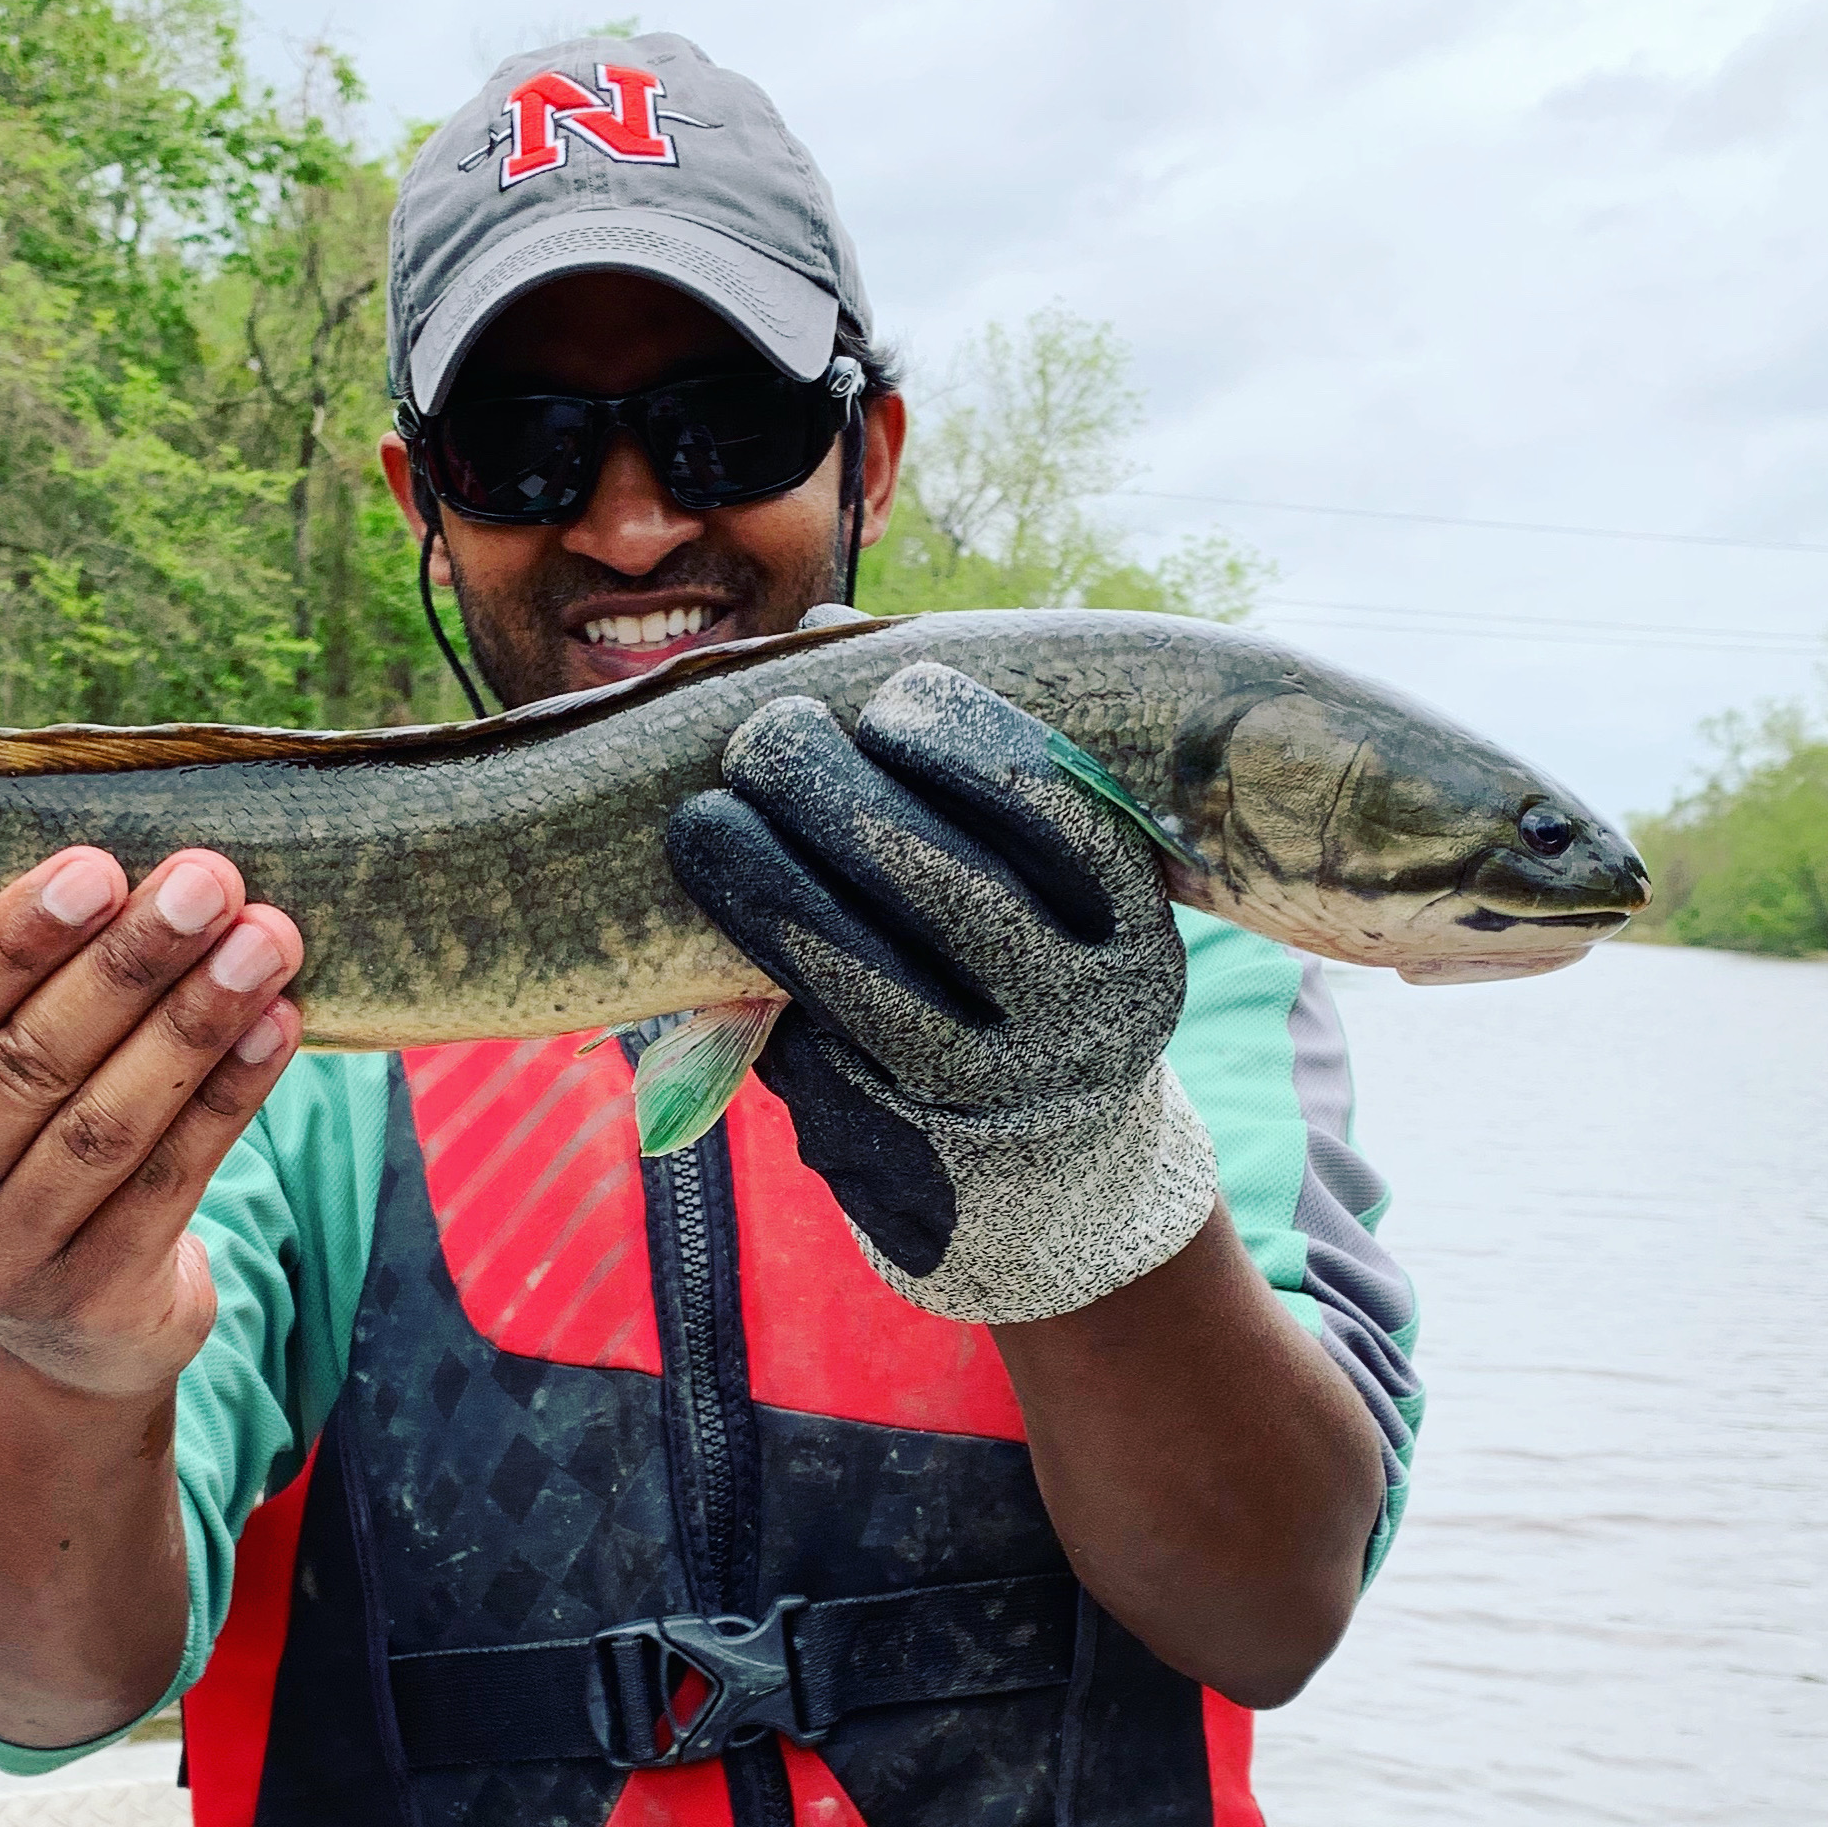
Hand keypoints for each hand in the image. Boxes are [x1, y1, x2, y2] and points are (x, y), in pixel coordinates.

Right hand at [0, 846, 303, 1398]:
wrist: (66, 1324)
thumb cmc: (26, 1141)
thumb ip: (23, 984)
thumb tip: (137, 863)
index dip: (13, 940)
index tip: (98, 866)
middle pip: (28, 1064)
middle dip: (127, 964)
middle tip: (206, 882)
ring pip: (106, 1123)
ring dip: (193, 1022)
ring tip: (263, 943)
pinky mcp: (90, 1299)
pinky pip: (172, 1178)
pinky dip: (230, 1094)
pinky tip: (275, 1025)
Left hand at [665, 661, 1213, 1323]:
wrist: (1055, 1194)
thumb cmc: (1018, 984)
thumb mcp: (1031, 893)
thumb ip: (943, 771)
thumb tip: (826, 632)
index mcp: (1130, 934)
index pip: (1054, 820)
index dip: (959, 743)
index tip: (883, 698)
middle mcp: (1083, 1022)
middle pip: (946, 889)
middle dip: (831, 796)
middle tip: (756, 738)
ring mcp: (998, 1105)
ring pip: (863, 982)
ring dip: (762, 889)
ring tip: (697, 822)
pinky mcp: (910, 1170)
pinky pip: (815, 1059)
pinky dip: (756, 996)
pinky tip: (711, 945)